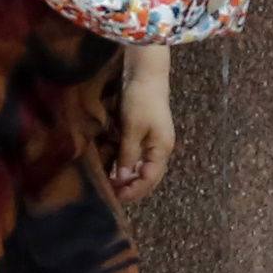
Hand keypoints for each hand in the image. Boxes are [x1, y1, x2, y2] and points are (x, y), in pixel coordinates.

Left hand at [109, 60, 175, 201]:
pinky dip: (127, 165)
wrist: (146, 75)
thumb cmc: (140, 100)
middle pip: (148, 177)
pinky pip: (138, 157)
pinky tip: (114, 169)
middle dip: (131, 188)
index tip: (115, 197)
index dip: (133, 191)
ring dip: (129, 178)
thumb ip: (128, 155)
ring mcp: (154, 142)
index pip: (149, 180)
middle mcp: (161, 149)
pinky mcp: (146, 134)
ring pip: (143, 168)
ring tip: (111, 184)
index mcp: (162, 149)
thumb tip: (122, 179)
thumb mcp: (132, 129)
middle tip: (111, 194)